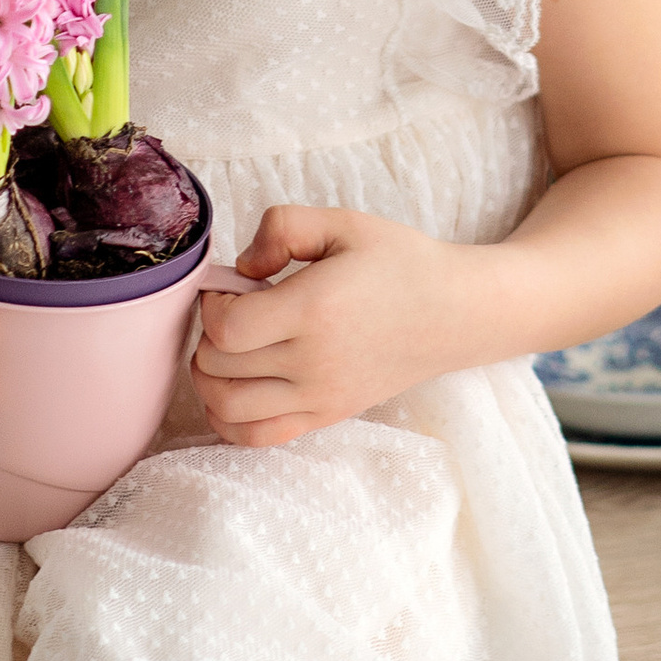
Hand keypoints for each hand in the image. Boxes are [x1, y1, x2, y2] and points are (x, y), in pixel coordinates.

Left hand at [191, 206, 460, 449]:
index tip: (228, 289)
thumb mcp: (342, 223)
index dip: (211, 305)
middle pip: (218, 368)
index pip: (227, 328)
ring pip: (228, 408)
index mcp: (314, 309)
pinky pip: (257, 437)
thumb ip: (281, 227)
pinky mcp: (327, 416)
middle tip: (231, 315)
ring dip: (209, 380)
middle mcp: (314, 361)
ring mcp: (320, 396)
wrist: (453, 312)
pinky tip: (234, 390)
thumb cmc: (398, 263)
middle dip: (207, 337)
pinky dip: (229, 420)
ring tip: (227, 353)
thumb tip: (241, 268)